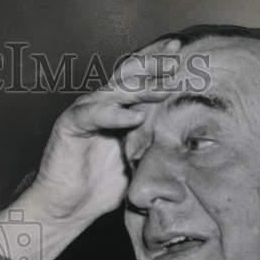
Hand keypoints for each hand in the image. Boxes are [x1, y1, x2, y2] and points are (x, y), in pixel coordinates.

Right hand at [24, 37, 180, 226]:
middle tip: (176, 51)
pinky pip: (92, 114)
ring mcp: (84, 113)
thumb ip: (157, 145)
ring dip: (140, 87)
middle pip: (128, 74)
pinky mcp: (69, 126)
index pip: (140, 78)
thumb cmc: (101, 188)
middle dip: (154, 62)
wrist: (68, 208)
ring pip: (113, 90)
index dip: (161, 64)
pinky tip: (136, 117)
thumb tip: (192, 142)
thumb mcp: (139, 163)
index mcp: (118, 109)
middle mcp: (101, 105)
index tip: (187, 53)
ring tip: (164, 88)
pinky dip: (114, 114)